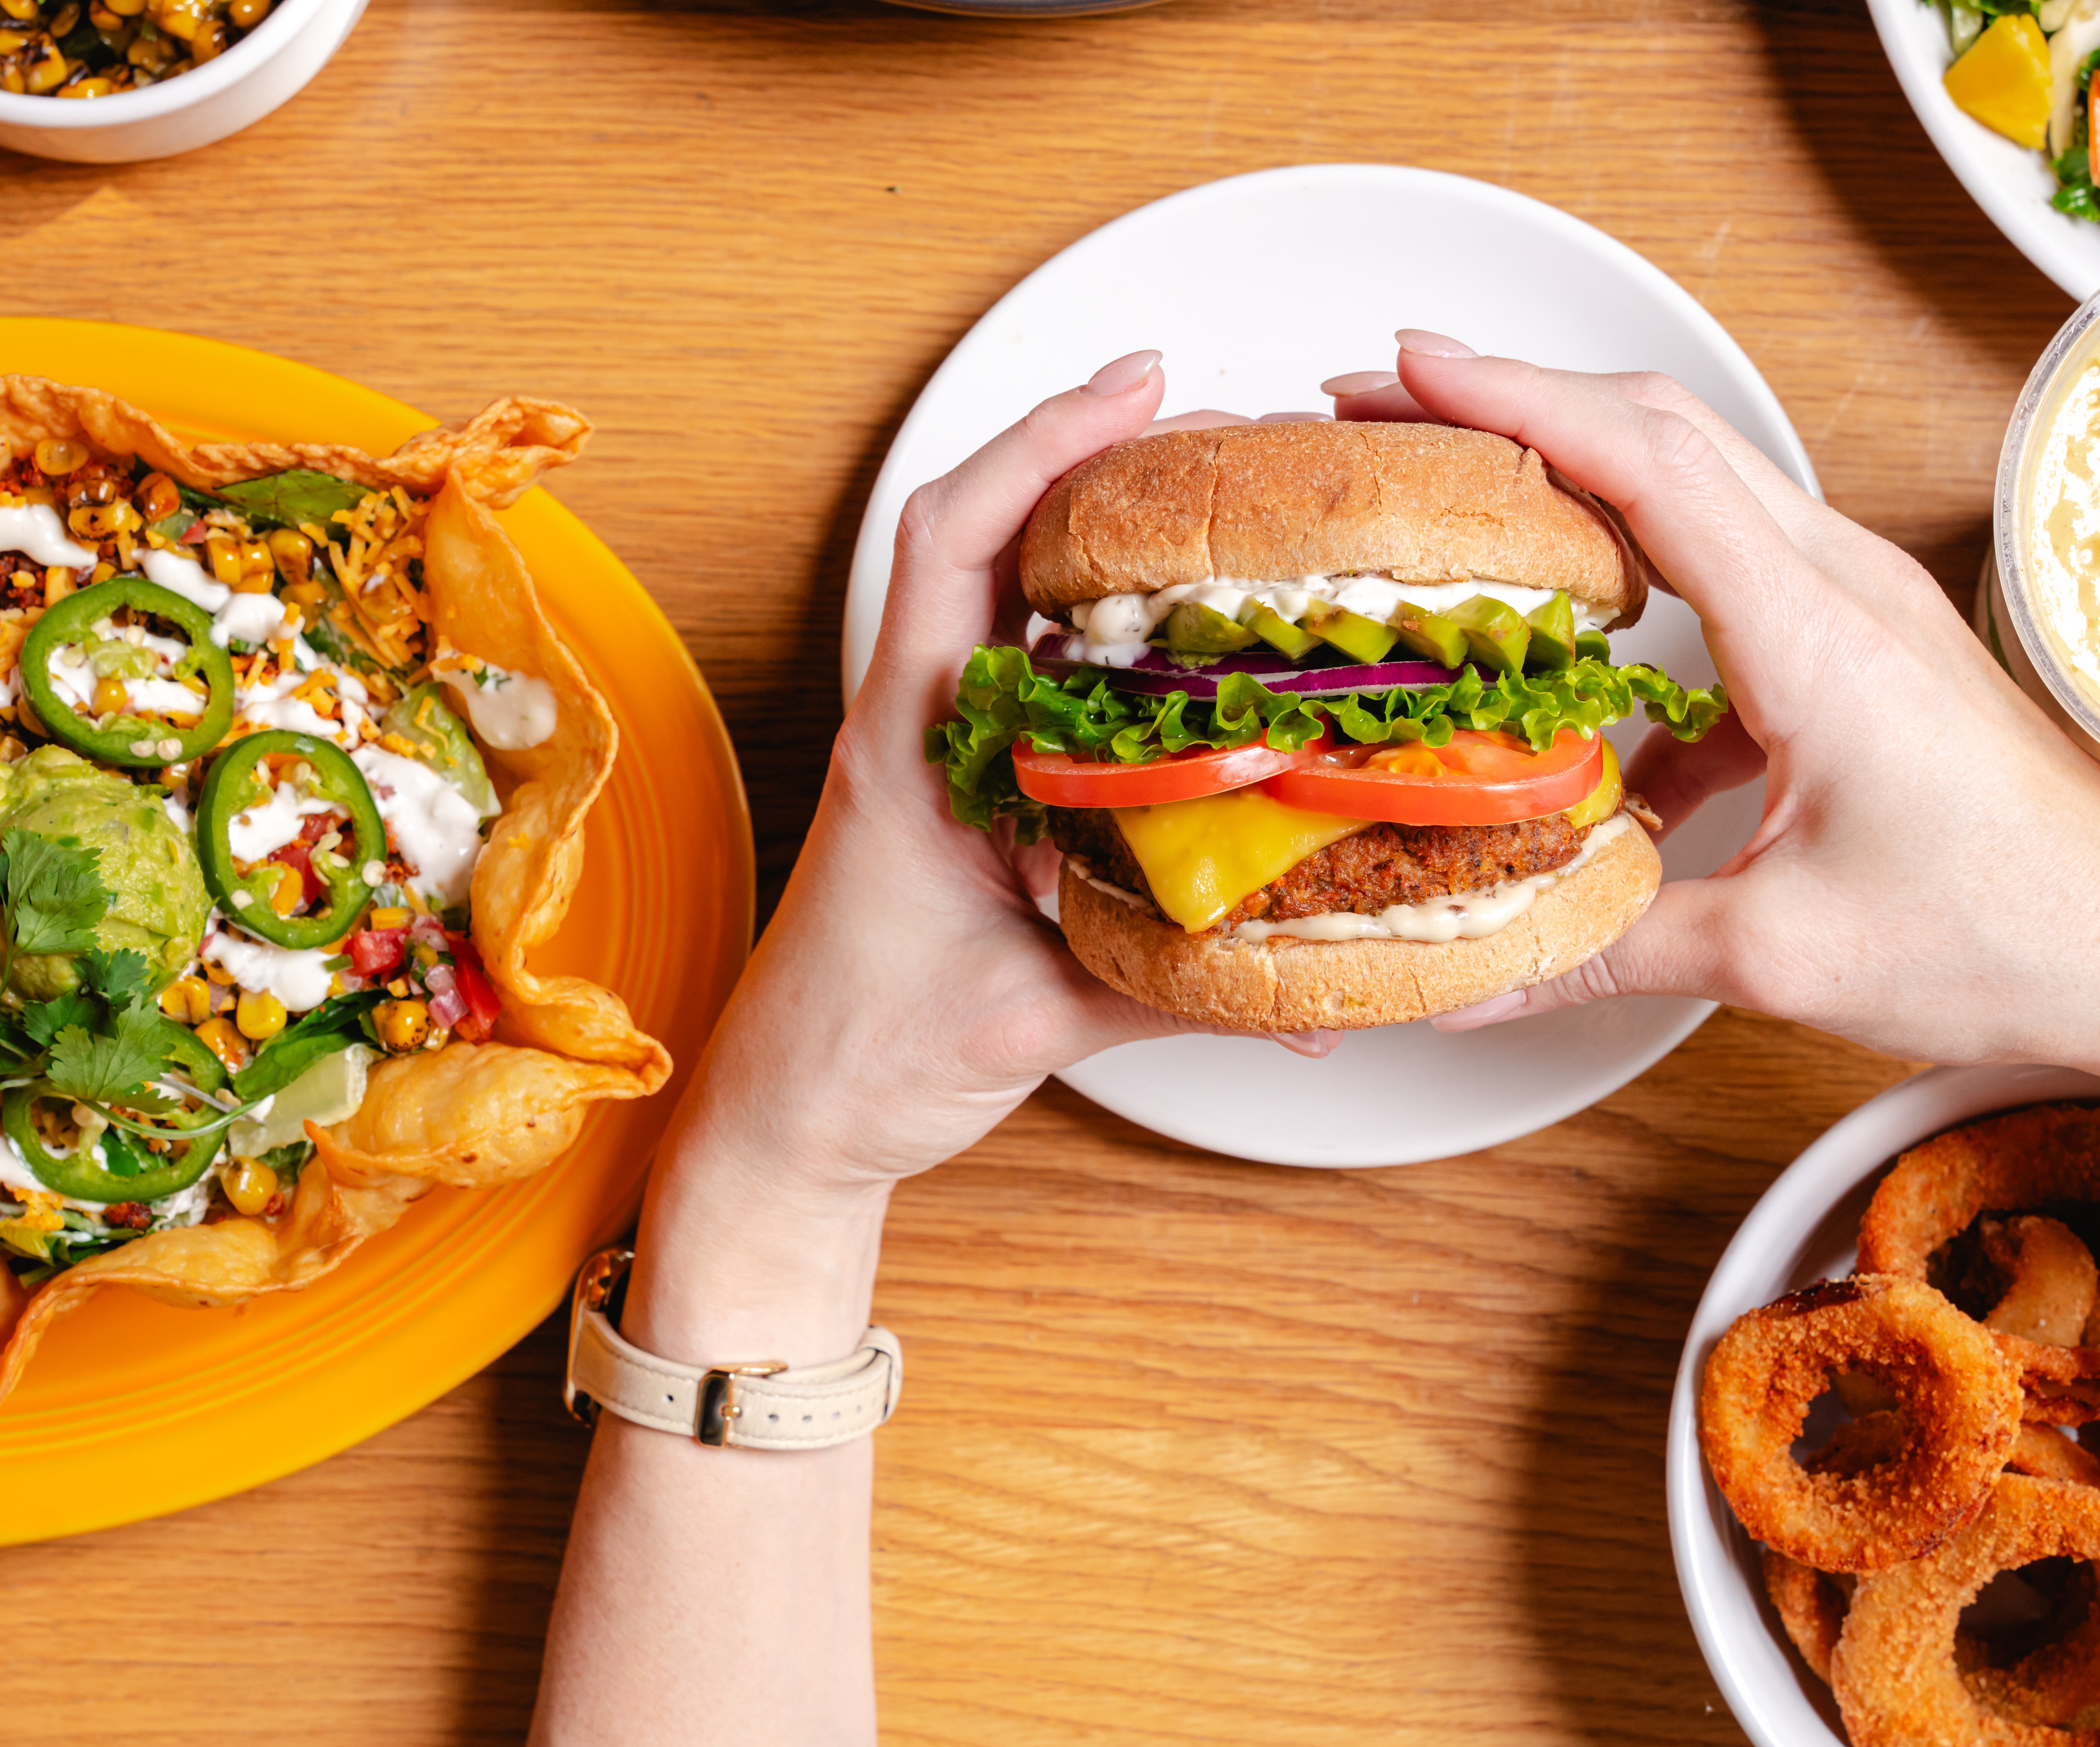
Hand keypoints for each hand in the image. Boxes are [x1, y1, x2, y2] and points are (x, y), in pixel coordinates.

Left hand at [629, 352, 1324, 1360]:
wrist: (784, 1125)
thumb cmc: (858, 1064)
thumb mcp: (1030, 1024)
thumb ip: (1178, 999)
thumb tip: (1315, 1003)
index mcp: (909, 752)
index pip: (954, 543)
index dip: (1042, 445)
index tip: (1139, 386)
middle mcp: (914, 734)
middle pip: (991, 543)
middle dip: (1099, 469)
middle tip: (1215, 437)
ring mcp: (931, 762)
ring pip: (1010, 608)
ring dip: (1099, 547)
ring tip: (1211, 513)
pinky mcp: (956, 802)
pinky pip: (1031, 687)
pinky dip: (1102, 645)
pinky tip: (1176, 651)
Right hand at [1322, 334, 2099, 1074]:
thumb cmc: (2005, 930)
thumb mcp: (1780, 955)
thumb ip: (1608, 949)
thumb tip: (1473, 980)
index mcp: (1816, 633)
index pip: (1644, 463)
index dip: (1516, 402)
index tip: (1412, 365)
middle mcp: (1839, 587)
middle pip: (1661, 434)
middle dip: (1516, 405)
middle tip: (1396, 406)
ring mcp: (1853, 604)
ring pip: (1693, 486)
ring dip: (1572, 481)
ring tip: (1459, 504)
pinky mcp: (1855, 643)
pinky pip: (1725, 576)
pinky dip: (1636, 596)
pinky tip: (1587, 711)